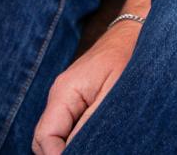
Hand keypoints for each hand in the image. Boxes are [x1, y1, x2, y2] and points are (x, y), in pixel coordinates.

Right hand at [32, 19, 141, 153]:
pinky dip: (72, 138)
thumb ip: (90, 124)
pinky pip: (64, 126)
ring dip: (66, 146)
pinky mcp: (73, 98)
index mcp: (64, 91)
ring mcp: (64, 96)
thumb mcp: (113, 94)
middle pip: (43, 139)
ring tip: (91, 146)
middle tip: (90, 152)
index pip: (45, 136)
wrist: (133, 33)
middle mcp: (58, 94)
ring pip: (52, 134)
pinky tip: (90, 139)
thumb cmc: (128, 57)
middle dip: (59, 153)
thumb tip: (73, 151)